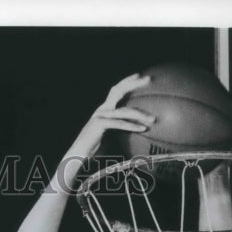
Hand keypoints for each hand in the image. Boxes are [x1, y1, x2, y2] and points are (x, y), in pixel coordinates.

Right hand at [59, 74, 154, 189]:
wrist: (78, 155)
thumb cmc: (94, 149)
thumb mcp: (110, 135)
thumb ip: (121, 129)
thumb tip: (140, 130)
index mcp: (104, 110)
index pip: (115, 91)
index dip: (127, 81)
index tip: (140, 76)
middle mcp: (101, 110)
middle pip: (118, 91)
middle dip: (133, 83)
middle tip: (148, 79)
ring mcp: (100, 116)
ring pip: (124, 110)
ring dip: (140, 114)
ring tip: (153, 119)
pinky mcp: (100, 125)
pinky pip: (120, 124)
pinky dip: (132, 126)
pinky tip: (143, 129)